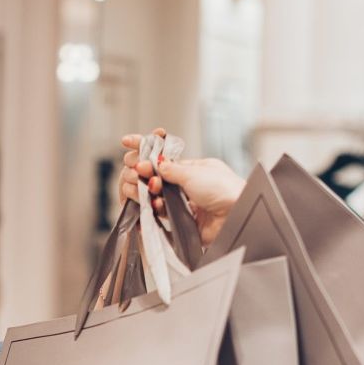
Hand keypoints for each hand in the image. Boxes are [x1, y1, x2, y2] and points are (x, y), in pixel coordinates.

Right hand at [118, 129, 244, 246]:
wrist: (236, 216)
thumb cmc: (224, 190)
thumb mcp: (194, 172)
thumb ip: (171, 168)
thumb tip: (155, 162)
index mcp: (195, 168)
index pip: (166, 158)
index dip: (146, 150)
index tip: (127, 143)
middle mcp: (189, 185)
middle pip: (157, 177)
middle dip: (143, 173)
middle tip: (137, 171)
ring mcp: (186, 203)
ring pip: (156, 195)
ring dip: (146, 191)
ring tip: (145, 188)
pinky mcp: (183, 221)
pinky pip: (162, 213)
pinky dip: (155, 208)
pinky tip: (155, 204)